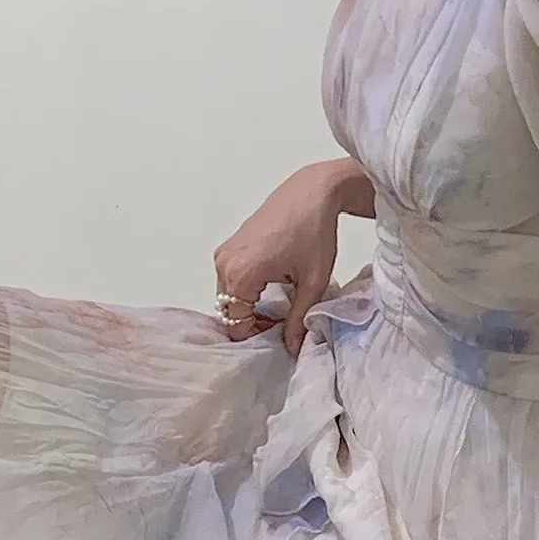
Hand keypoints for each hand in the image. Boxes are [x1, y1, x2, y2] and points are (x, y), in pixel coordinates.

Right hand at [213, 162, 347, 354]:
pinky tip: (271, 285)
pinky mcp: (230, 245)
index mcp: (241, 274)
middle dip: (252, 321)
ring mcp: (224, 252)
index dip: (257, 335)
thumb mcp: (313, 282)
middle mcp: (224, 263)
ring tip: (280, 302)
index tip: (282, 330)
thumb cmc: (314, 232)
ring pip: (228, 296)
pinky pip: (229, 279)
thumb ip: (299, 319)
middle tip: (283, 320)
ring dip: (249, 306)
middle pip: (228, 311)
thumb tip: (292, 347)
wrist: (312, 193)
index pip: (235, 324)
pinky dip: (246, 289)